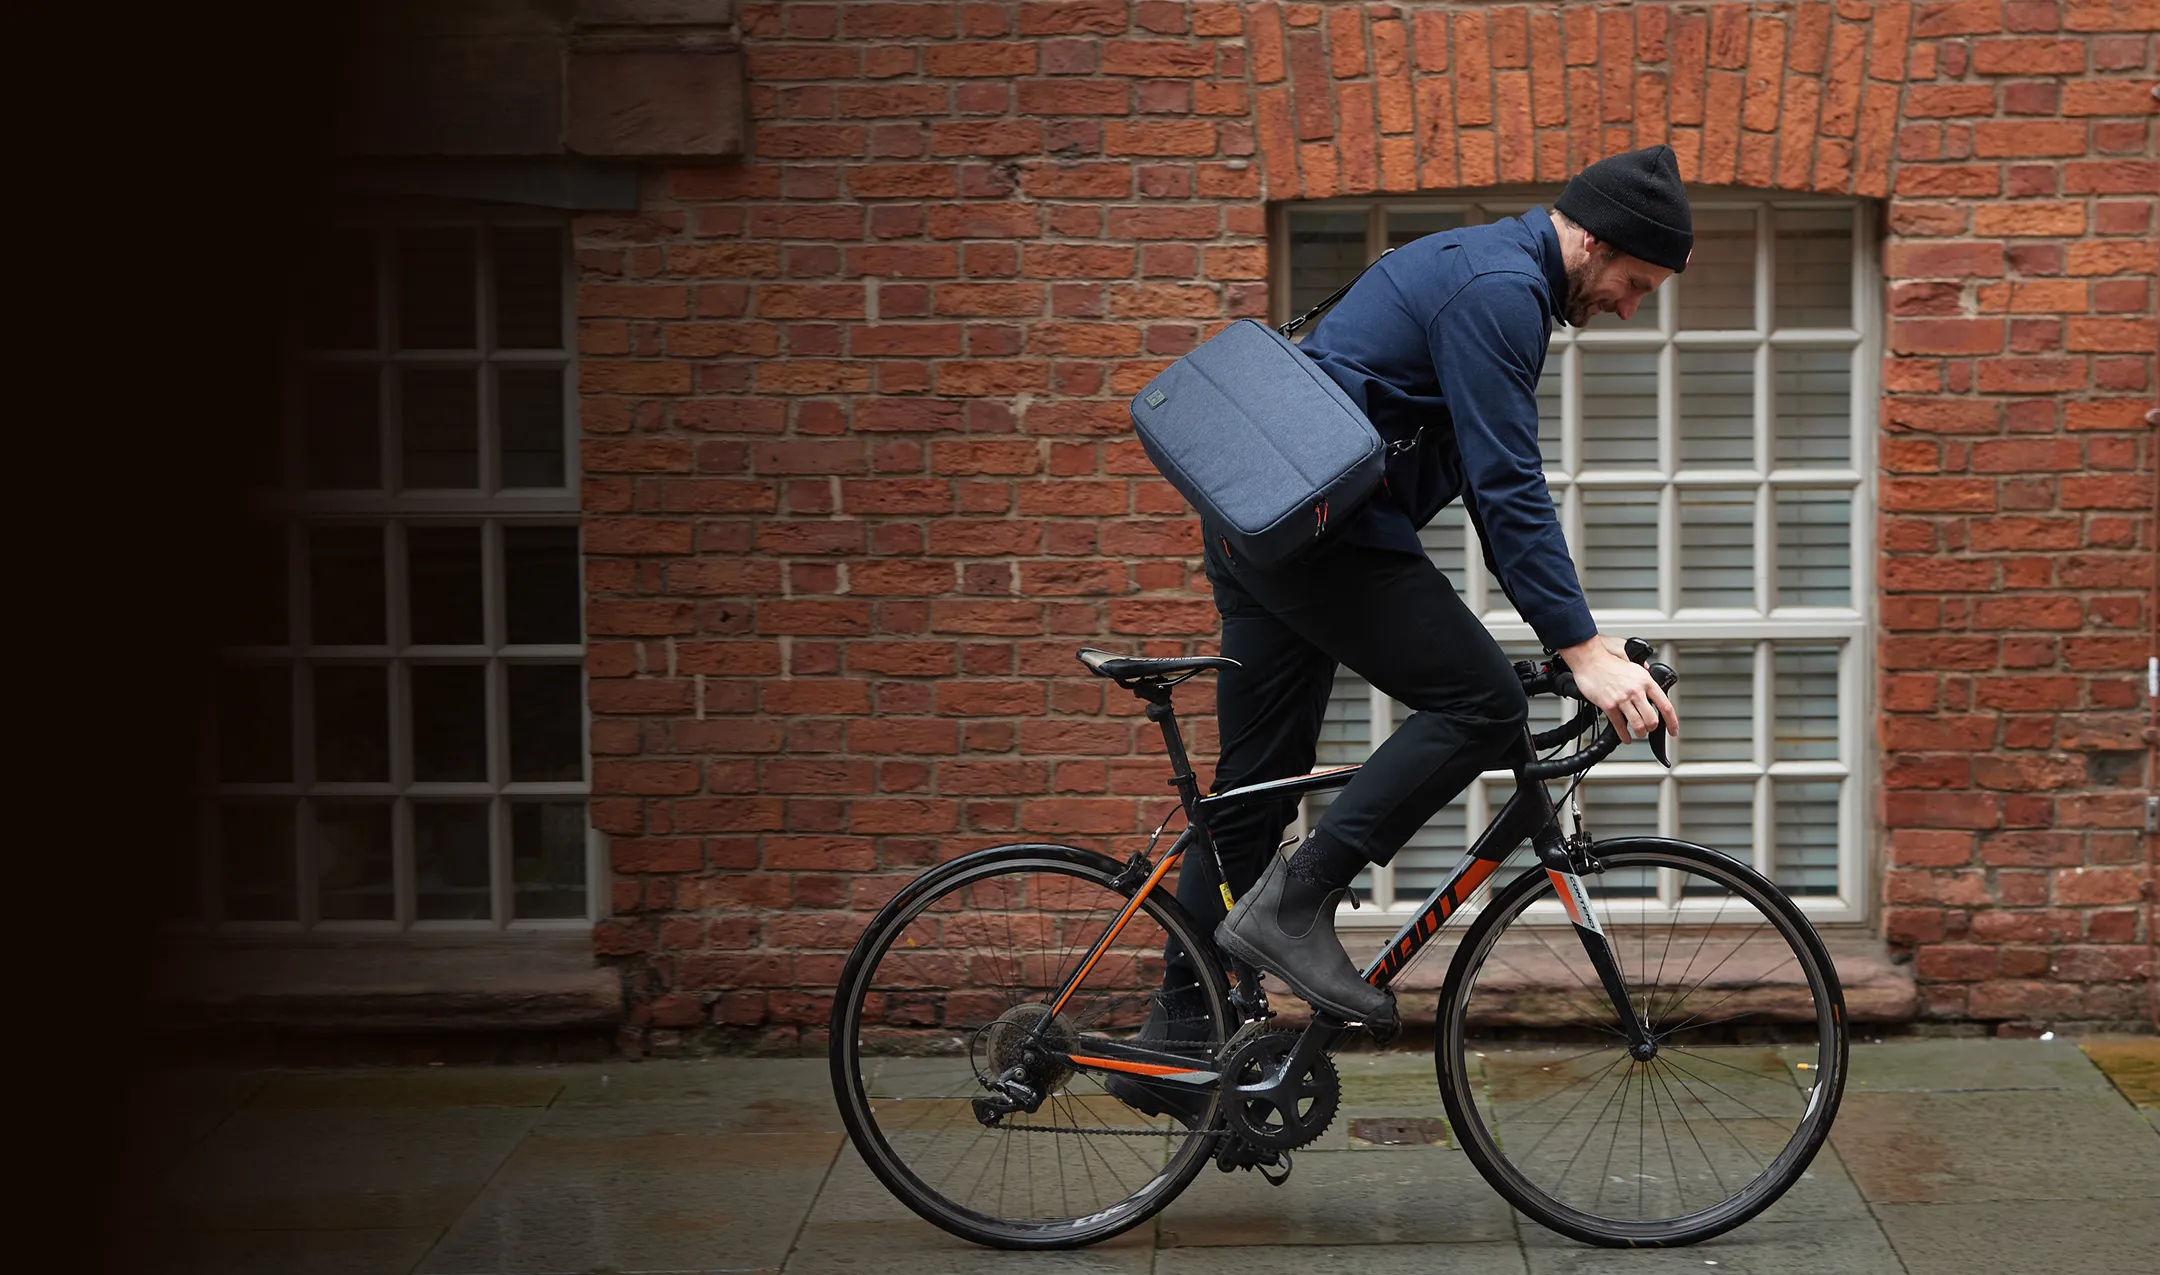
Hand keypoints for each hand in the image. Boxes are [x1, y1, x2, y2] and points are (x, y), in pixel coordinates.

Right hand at [1556, 636, 1678, 742]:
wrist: (1591, 660)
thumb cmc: (1610, 663)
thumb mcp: (1634, 666)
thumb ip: (1645, 677)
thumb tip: (1653, 685)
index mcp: (1646, 681)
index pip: (1665, 705)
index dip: (1672, 721)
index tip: (1673, 730)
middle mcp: (1636, 691)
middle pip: (1652, 719)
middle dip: (1652, 728)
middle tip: (1649, 729)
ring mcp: (1622, 699)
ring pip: (1638, 725)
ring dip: (1640, 733)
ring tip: (1639, 733)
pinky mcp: (1609, 705)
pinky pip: (1619, 726)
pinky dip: (1624, 735)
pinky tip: (1626, 737)